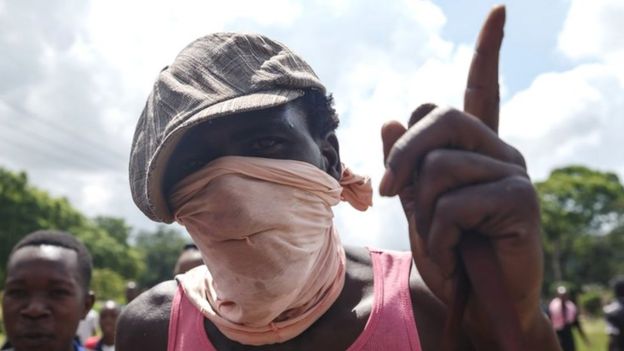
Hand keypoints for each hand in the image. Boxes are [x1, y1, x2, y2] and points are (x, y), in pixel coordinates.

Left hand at [379, 5, 548, 343]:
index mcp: (474, 147)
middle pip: (439, 118)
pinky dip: (437, 234)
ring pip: (438, 166)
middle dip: (403, 156)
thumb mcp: (416, 205)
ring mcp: (513, 172)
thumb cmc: (449, 251)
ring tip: (440, 238)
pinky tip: (454, 251)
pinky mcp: (519, 200)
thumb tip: (392, 116)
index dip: (487, 51)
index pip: (480, 88)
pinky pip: (453, 202)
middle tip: (389, 191)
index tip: (498, 10)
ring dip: (422, 212)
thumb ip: (406, 164)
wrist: (472, 300)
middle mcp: (498, 150)